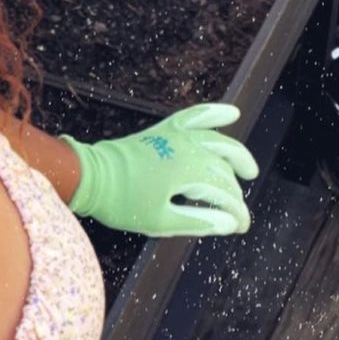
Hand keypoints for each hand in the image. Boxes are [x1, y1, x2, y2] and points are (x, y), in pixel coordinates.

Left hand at [58, 102, 259, 236]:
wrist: (90, 178)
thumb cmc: (122, 203)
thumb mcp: (160, 221)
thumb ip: (197, 221)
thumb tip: (228, 224)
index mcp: (190, 172)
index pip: (224, 193)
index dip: (236, 212)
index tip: (241, 227)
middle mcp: (188, 149)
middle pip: (223, 170)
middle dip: (234, 192)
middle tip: (238, 210)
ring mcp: (176, 136)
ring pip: (217, 142)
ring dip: (235, 156)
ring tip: (248, 171)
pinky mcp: (163, 130)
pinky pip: (194, 116)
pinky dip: (213, 113)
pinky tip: (232, 113)